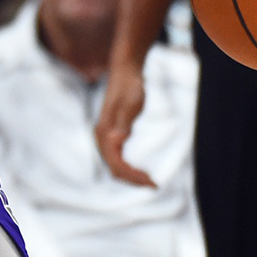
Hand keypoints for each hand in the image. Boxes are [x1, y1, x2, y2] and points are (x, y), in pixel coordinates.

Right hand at [94, 64, 154, 187]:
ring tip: (149, 180)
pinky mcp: (111, 134)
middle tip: (154, 184)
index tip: (152, 183)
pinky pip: (116, 158)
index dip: (133, 177)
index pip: (116, 164)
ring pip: (114, 165)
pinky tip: (139, 169)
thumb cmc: (130, 87)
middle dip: (132, 180)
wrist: (125, 72)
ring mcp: (105, 136)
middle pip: (114, 168)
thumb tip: (114, 141)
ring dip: (130, 176)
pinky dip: (128, 167)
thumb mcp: (131, 105)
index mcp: (104, 132)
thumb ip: (122, 123)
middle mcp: (101, 136)